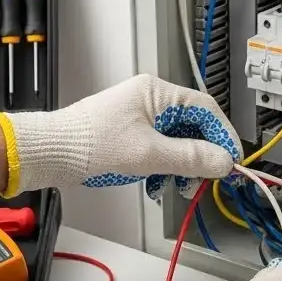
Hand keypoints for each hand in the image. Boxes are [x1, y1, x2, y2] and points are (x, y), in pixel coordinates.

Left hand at [0, 74, 239, 197]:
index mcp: (157, 93)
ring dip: (181, 166)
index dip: (223, 136)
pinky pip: (159, 149)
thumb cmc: (91, 145)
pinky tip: (155, 185)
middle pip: (192, 126)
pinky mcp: (128, 134)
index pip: (206, 110)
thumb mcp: (149, 155)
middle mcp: (150, 99)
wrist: (49, 153)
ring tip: (174, 187)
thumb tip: (224, 161)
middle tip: (202, 180)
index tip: (232, 161)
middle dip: (200, 156)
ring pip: (176, 141)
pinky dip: (163, 167)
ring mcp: (138, 116)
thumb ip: (191, 157)